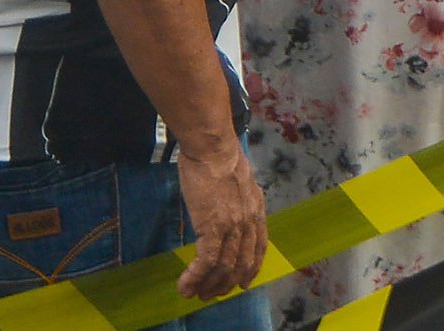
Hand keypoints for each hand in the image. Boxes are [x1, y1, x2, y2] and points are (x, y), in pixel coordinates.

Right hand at [174, 142, 268, 299]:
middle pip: (242, 263)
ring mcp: (233, 227)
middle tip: (212, 293)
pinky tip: (185, 285)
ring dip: (209, 285)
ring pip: (224, 268)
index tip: (244, 282)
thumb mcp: (239, 180)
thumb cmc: (219, 157)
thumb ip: (239, 199)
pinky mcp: (213, 228)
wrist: (212, 149)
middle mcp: (249, 222)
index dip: (251, 268)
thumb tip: (229, 206)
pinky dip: (195, 277)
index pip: (259, 247)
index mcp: (256, 209)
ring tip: (195, 294)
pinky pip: (206, 262)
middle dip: (227, 283)